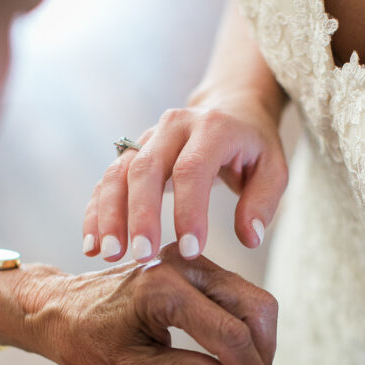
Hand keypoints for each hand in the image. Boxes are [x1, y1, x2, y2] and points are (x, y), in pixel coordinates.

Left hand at [17, 244, 275, 364]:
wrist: (58, 308)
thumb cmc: (85, 342)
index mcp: (162, 289)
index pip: (230, 335)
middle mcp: (182, 263)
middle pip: (256, 309)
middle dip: (262, 358)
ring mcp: (191, 259)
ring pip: (254, 301)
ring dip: (258, 345)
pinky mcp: (195, 264)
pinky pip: (239, 296)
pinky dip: (246, 330)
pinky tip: (236, 363)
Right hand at [82, 93, 287, 262]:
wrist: (228, 109)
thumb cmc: (252, 147)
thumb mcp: (273, 169)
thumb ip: (263, 203)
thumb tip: (250, 238)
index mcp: (211, 128)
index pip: (192, 168)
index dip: (188, 210)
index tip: (190, 251)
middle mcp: (173, 127)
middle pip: (146, 168)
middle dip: (140, 215)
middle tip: (141, 255)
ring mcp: (147, 137)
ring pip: (118, 173)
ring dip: (109, 215)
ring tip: (108, 254)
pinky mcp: (130, 153)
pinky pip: (106, 180)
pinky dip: (96, 212)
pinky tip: (91, 245)